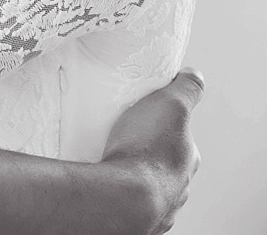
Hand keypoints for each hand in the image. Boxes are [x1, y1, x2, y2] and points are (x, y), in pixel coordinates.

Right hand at [101, 68, 204, 233]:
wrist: (121, 197)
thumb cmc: (145, 153)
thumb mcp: (170, 105)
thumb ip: (186, 89)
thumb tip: (195, 76)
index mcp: (186, 159)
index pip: (178, 137)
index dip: (160, 124)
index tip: (141, 117)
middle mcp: (177, 185)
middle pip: (160, 162)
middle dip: (142, 151)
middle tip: (117, 137)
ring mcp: (156, 205)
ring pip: (142, 183)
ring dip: (128, 172)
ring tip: (103, 158)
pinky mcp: (132, 218)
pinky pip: (122, 200)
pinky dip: (114, 190)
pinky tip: (100, 180)